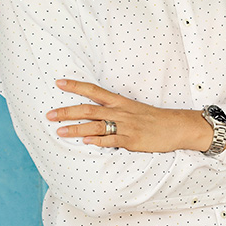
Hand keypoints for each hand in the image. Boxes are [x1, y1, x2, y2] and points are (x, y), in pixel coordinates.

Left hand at [46, 79, 212, 152]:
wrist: (177, 126)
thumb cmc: (155, 119)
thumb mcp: (135, 109)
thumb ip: (116, 111)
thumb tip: (97, 115)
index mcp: (120, 102)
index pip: (93, 91)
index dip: (75, 86)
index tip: (58, 82)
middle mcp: (120, 112)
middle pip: (88, 109)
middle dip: (67, 111)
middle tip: (49, 114)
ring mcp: (125, 126)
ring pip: (95, 126)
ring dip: (75, 129)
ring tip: (59, 131)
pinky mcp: (131, 140)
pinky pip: (110, 140)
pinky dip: (96, 141)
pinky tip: (84, 142)